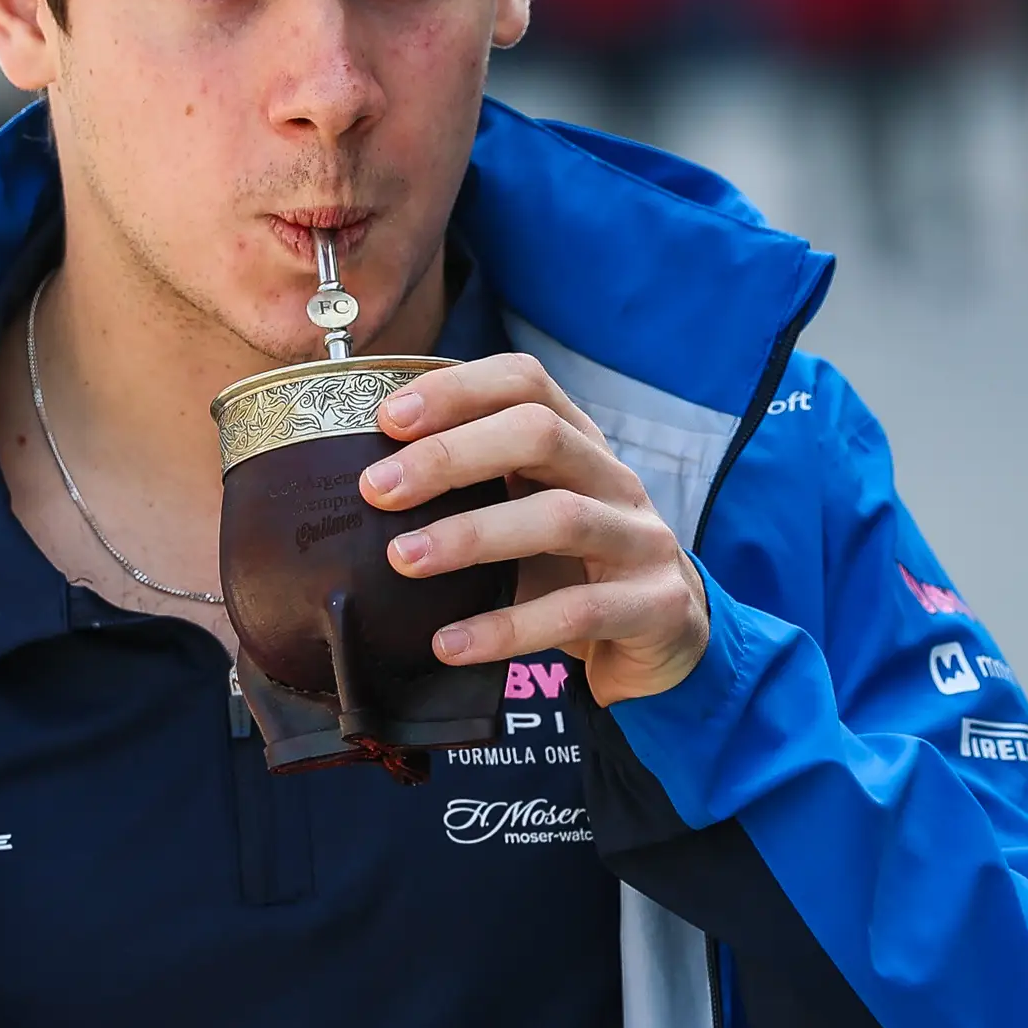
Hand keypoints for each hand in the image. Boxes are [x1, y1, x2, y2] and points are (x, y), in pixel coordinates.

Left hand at [358, 352, 709, 705]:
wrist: (666, 644)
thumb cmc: (574, 574)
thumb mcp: (526, 522)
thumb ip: (472, 499)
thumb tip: (361, 497)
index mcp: (580, 446)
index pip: (527, 383)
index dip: (456, 390)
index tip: (387, 420)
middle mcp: (615, 480)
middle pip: (540, 434)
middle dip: (449, 455)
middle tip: (375, 489)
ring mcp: (642, 540)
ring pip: (560, 517)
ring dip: (471, 535)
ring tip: (402, 560)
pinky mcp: (654, 606)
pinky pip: (576, 611)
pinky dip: (506, 628)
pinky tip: (449, 644)